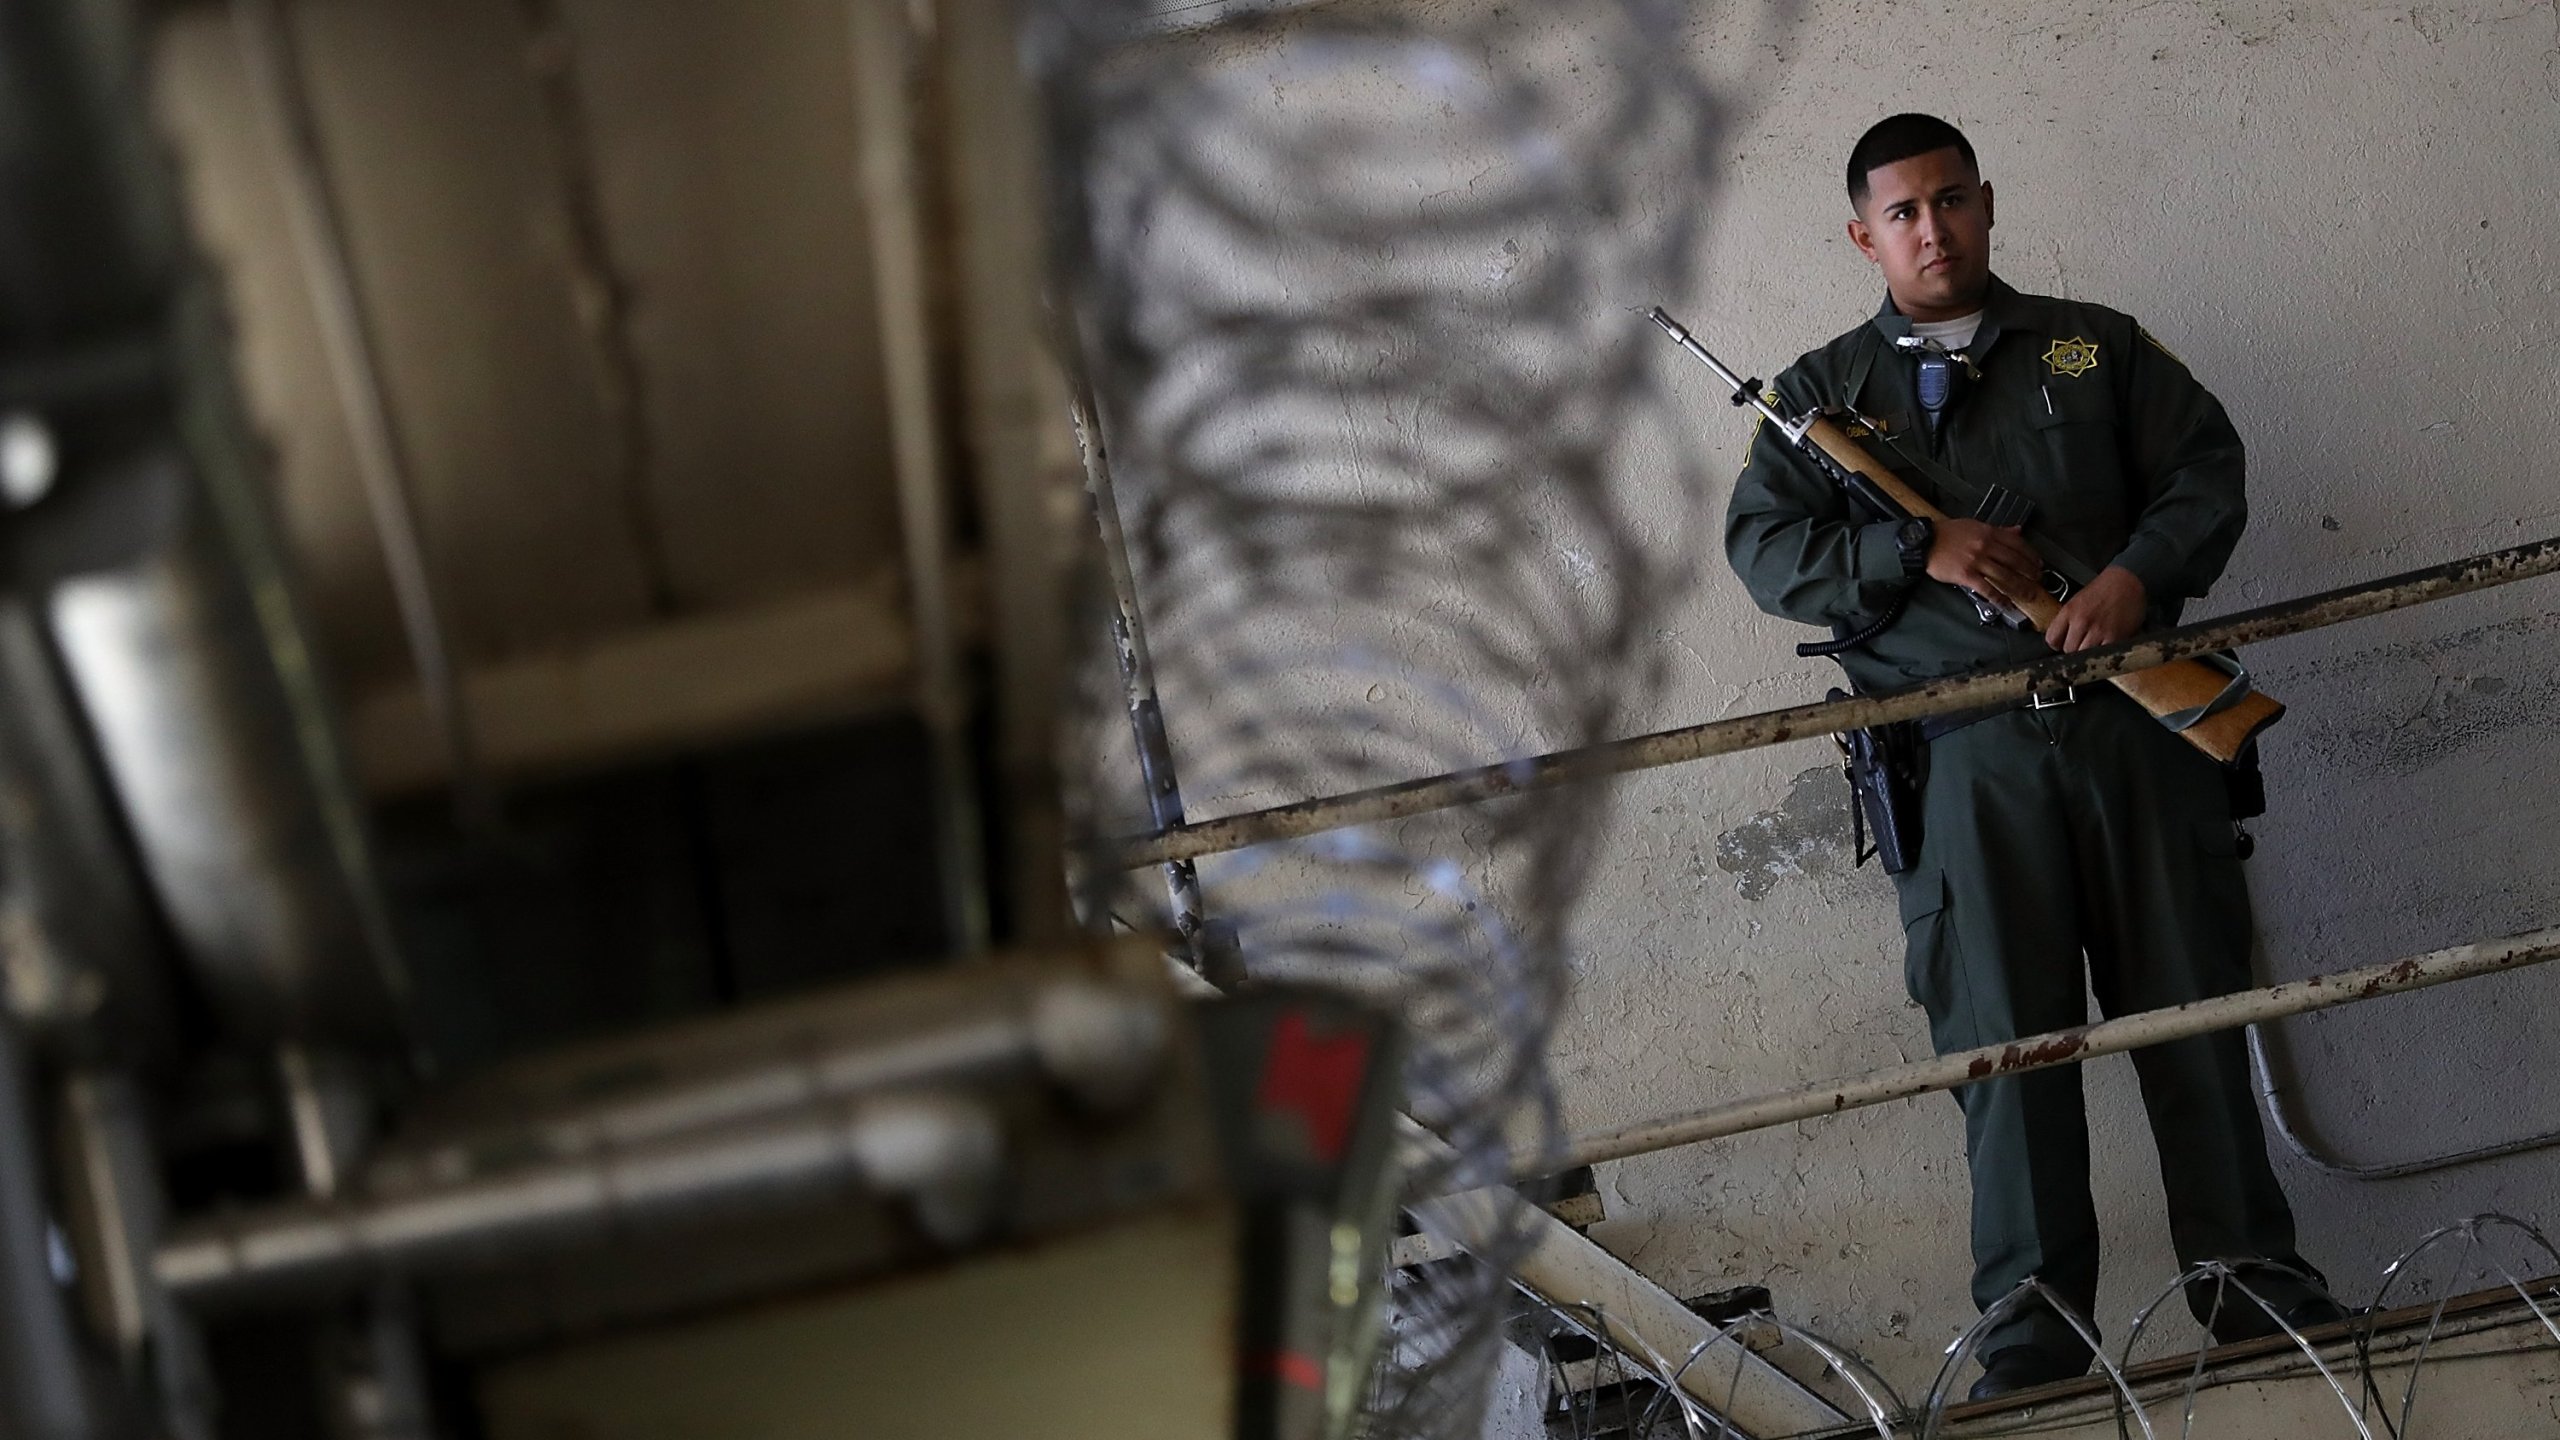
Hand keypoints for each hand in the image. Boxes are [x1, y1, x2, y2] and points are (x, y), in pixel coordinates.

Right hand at [1924, 518, 2043, 601]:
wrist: (1924, 542)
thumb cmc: (1947, 534)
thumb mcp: (1974, 526)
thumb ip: (1998, 530)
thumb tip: (2017, 531)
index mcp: (1988, 532)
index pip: (2017, 544)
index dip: (2031, 556)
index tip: (2038, 564)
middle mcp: (1985, 546)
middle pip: (2015, 561)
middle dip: (2030, 573)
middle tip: (2038, 581)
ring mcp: (1976, 561)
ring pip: (2005, 576)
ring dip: (2020, 587)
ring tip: (2029, 594)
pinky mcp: (1966, 575)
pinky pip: (1987, 588)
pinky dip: (1999, 598)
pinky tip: (2006, 603)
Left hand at [2043, 565, 2146, 651]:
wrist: (2127, 581)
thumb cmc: (2104, 590)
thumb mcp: (2077, 600)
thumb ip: (2067, 619)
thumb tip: (2061, 637)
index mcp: (2069, 611)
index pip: (2052, 639)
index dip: (2057, 644)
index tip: (2062, 643)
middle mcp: (2082, 621)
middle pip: (2068, 650)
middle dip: (2074, 649)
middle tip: (2082, 643)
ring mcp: (2098, 630)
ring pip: (2084, 655)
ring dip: (2089, 653)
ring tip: (2095, 643)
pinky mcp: (2115, 637)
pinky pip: (2103, 654)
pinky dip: (2104, 652)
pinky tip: (2106, 643)